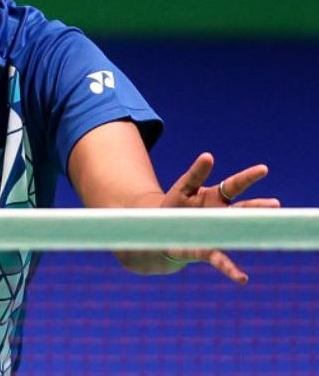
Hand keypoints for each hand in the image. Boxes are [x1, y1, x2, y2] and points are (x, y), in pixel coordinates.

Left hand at [160, 152, 280, 283]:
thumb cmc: (175, 206)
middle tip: (275, 204)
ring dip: (251, 234)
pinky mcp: (206, 251)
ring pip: (237, 233)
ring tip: (268, 235)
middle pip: (243, 209)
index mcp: (216, 197)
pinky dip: (231, 269)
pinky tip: (242, 278)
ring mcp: (216, 233)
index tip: (263, 169)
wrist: (160, 231)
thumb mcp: (183, 187)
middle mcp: (221, 215)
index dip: (248, 177)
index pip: (235, 185)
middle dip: (258, 207)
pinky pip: (221, 260)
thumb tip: (208, 155)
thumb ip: (195, 174)